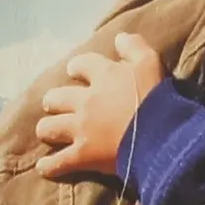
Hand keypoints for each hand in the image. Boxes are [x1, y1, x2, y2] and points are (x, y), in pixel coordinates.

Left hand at [34, 32, 165, 181]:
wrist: (160, 135)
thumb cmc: (157, 97)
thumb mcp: (150, 62)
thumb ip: (134, 47)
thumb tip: (119, 37)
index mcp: (103, 76)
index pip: (81, 64)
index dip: (77, 68)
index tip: (75, 71)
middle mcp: (86, 100)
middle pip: (56, 98)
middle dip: (54, 100)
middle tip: (55, 104)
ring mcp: (81, 129)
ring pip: (50, 127)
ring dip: (47, 129)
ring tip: (48, 131)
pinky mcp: (82, 155)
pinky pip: (58, 162)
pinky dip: (49, 165)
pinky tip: (43, 166)